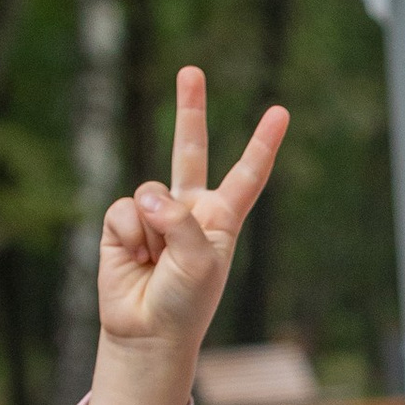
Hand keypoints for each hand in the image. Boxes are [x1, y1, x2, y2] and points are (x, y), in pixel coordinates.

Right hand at [84, 66, 288, 404]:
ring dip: (152, 227)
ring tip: (154, 261)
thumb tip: (146, 193)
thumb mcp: (199, 262)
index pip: (247, 175)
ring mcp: (154, 214)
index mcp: (221, 219)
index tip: (280, 112)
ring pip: (150, 190)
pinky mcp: (123, 223)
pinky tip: (133, 258)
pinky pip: (124, 209)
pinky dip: (129, 234)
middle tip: (191, 71)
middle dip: (189, 110)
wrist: (147, 334)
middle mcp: (188, 210)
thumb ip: (179, 220)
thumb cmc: (185, 304)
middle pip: (190, 150)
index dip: (262, 144)